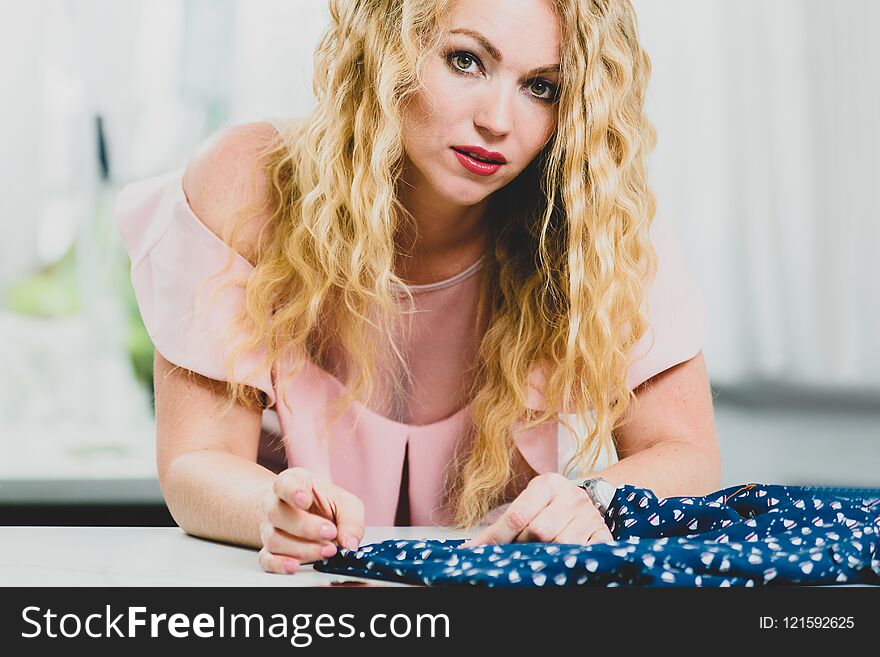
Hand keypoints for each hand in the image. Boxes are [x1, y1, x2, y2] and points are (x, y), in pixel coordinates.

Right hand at [258, 466, 364, 573]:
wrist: (304, 514)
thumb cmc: (322, 503)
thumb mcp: (343, 501)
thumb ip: (350, 519)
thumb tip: (350, 543)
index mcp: (291, 482)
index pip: (284, 484)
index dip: (293, 492)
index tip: (305, 500)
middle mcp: (275, 504)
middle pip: (278, 514)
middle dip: (306, 527)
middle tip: (330, 533)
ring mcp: (268, 528)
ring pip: (274, 539)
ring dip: (302, 549)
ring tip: (327, 550)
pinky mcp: (268, 550)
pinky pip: (267, 559)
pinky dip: (280, 564)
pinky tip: (295, 566)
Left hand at [462, 473, 612, 546]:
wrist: (591, 498)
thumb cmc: (551, 503)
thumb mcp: (530, 501)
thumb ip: (507, 520)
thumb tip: (473, 547)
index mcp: (548, 484)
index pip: (517, 516)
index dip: (496, 537)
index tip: (475, 552)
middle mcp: (571, 496)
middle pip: (538, 532)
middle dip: (524, 544)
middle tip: (522, 546)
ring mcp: (589, 515)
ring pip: (559, 545)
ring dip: (546, 552)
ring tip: (543, 548)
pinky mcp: (602, 533)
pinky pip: (583, 552)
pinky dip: (571, 557)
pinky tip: (562, 557)